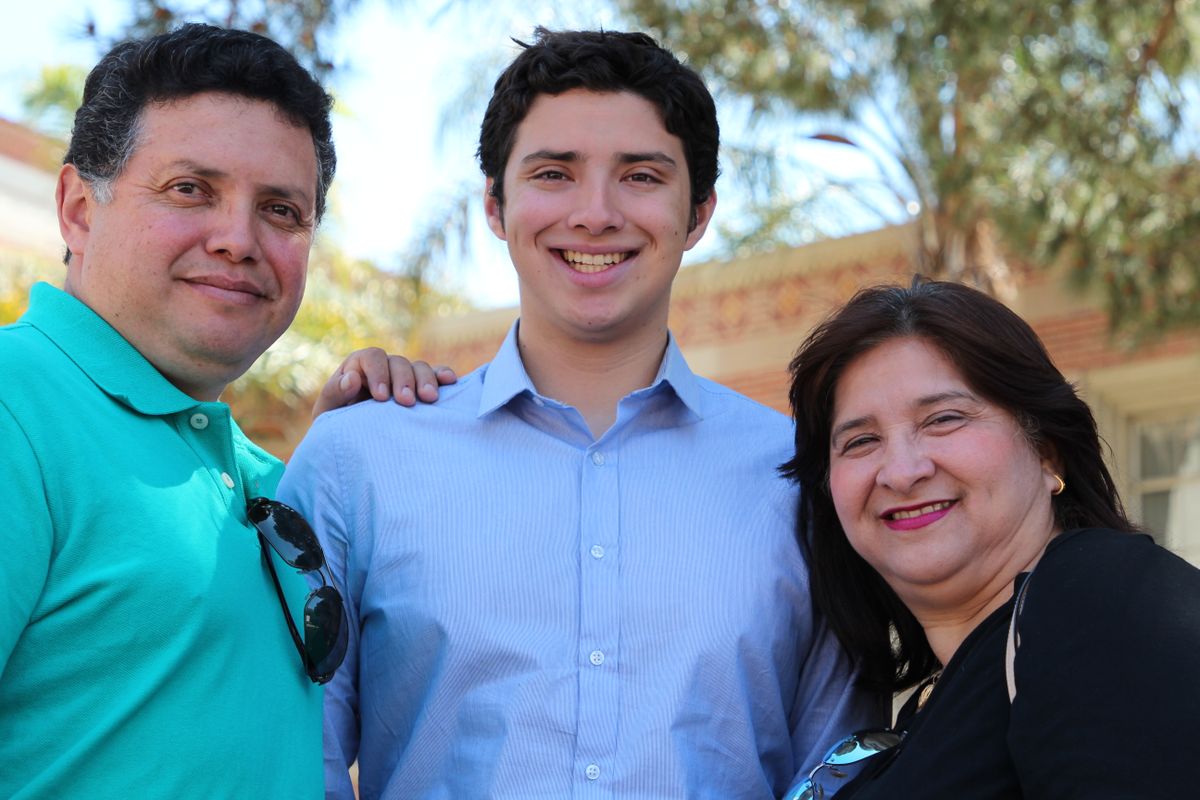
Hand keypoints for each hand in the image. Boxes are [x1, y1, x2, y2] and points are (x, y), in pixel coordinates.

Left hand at [313, 348, 457, 418]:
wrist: (356, 442)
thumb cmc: (337, 425)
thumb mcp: (328, 412)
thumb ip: (335, 393)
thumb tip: (352, 378)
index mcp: (359, 366)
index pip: (371, 357)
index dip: (378, 373)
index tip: (381, 397)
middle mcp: (385, 367)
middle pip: (398, 362)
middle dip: (404, 380)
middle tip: (406, 401)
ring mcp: (405, 376)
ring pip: (419, 367)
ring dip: (425, 380)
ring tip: (429, 399)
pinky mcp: (422, 387)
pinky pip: (436, 375)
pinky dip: (443, 375)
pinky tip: (450, 382)